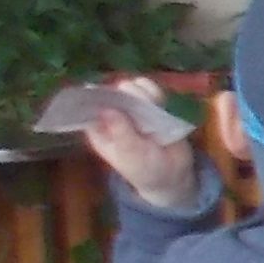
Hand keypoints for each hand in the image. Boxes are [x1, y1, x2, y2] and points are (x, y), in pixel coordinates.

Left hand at [81, 81, 197, 206]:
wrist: (173, 175)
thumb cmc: (145, 169)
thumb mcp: (131, 155)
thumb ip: (121, 132)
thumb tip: (106, 109)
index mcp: (100, 130)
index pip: (90, 107)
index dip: (96, 97)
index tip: (110, 93)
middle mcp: (114, 117)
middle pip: (113, 93)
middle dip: (126, 93)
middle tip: (138, 103)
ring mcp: (133, 110)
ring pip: (131, 87)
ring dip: (142, 91)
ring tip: (154, 104)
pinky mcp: (151, 106)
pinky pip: (150, 90)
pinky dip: (155, 91)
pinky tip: (161, 100)